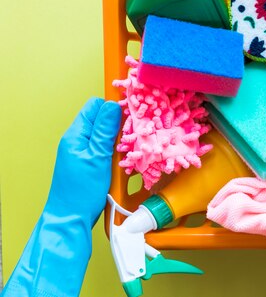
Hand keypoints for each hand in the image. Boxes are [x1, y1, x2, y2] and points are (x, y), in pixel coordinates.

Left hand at [2, 98, 120, 296]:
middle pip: (102, 119)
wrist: (71, 219)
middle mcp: (79, 140)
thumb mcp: (97, 157)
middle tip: (134, 133)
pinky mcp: (91, 163)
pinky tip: (124, 159)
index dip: (113, 107)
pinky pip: (106, 149)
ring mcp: (85, 152)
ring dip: (119, 139)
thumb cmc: (82, 191)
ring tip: (130, 148)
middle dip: (119, 123)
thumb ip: (105, 130)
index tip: (131, 114)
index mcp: (76, 134)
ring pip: (106, 135)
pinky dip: (117, 151)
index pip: (95, 106)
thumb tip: (113, 104)